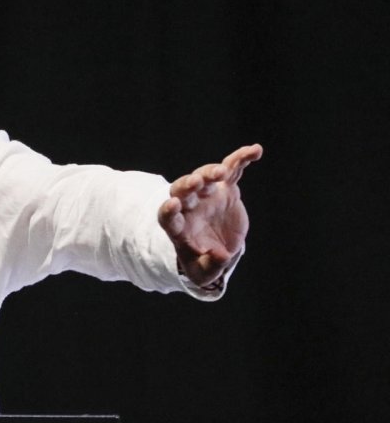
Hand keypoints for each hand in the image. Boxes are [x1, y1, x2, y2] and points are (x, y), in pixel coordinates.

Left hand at [158, 144, 262, 286]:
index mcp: (178, 227)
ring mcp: (206, 195)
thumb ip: (209, 266)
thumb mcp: (204, 271)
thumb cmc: (204, 260)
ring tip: (222, 172)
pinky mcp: (226, 189)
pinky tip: (255, 150)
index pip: (167, 216)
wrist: (218, 248)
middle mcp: (188, 206)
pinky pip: (232, 170)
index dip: (169, 211)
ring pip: (203, 177)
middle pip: (181, 190)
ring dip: (210, 172)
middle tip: (195, 182)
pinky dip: (241, 159)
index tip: (173, 205)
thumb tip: (220, 256)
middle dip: (187, 185)